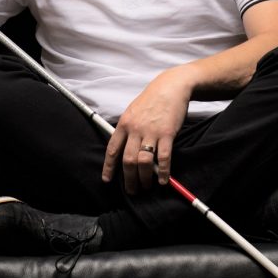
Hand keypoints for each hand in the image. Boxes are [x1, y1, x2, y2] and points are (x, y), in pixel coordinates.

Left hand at [101, 66, 194, 193]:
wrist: (171, 87)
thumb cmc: (152, 99)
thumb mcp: (133, 111)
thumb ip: (128, 128)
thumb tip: (124, 147)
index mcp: (124, 123)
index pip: (112, 149)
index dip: (109, 167)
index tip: (107, 180)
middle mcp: (135, 129)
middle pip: (127, 160)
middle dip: (129, 179)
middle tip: (132, 190)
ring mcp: (151, 132)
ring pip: (143, 162)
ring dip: (144, 178)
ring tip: (146, 186)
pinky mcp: (167, 134)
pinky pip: (163, 158)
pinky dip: (163, 172)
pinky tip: (164, 180)